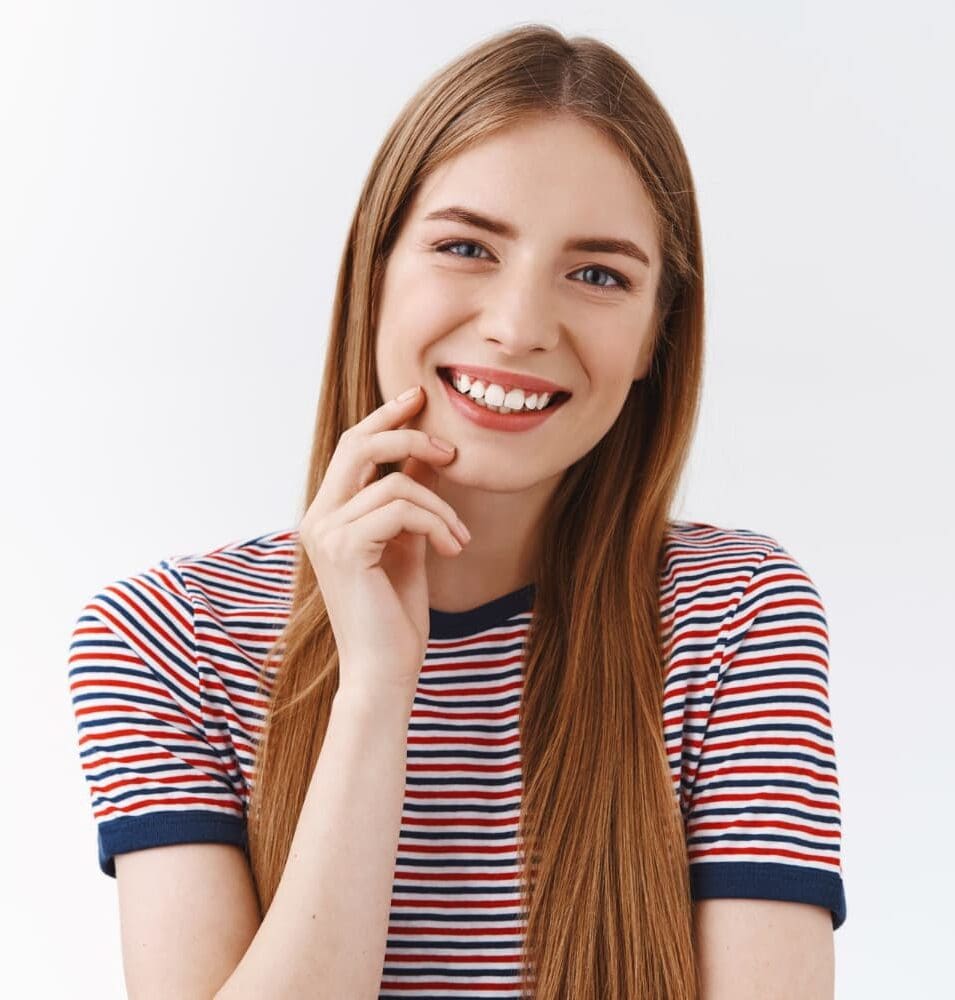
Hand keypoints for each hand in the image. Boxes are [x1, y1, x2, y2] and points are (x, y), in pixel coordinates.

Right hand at [299, 385, 469, 701]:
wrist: (384, 670)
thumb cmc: (395, 615)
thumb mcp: (409, 544)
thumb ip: (412, 501)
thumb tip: (430, 456)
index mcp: (329, 514)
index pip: (353, 447)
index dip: (385, 417)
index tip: (419, 397)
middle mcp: (319, 517)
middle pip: (360, 444)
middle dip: (410, 435)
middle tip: (452, 451)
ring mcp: (326, 531)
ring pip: (396, 483)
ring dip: (442, 506)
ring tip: (461, 537)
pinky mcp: (344, 548)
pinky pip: (402, 509)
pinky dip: (438, 523)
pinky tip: (453, 548)